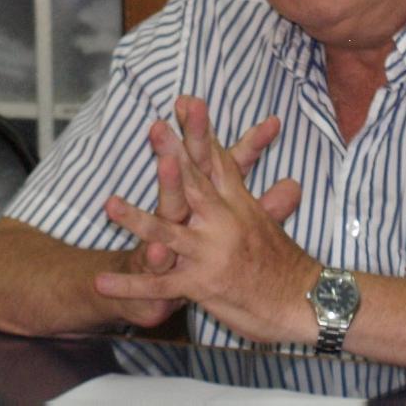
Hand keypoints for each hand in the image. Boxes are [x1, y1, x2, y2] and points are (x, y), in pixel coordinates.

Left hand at [97, 105, 314, 343]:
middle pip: (194, 184)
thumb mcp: (271, 226)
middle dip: (172, 156)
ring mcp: (211, 254)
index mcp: (238, 205)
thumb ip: (269, 201)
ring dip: (137, 220)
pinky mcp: (202, 285)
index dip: (199, 131)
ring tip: (109, 204)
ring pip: (168, 233)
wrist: (304, 303)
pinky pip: (160, 286)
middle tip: (155, 128)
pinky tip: (101, 282)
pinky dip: (130, 285)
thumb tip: (291, 182)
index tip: (185, 101)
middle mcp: (225, 223)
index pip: (216, 160)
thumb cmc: (286, 266)